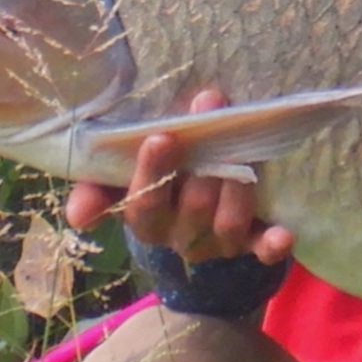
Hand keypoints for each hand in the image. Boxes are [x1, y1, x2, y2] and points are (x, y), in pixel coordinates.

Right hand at [64, 89, 295, 265]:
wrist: (195, 225)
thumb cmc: (160, 184)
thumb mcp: (125, 182)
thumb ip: (101, 187)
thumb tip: (78, 215)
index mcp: (147, 221)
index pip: (143, 204)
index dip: (152, 173)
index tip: (161, 136)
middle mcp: (182, 238)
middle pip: (193, 208)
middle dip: (204, 165)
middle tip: (212, 111)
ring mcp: (219, 243)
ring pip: (228, 224)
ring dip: (236, 191)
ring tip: (243, 154)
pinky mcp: (253, 245)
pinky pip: (263, 250)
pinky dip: (272, 245)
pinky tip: (283, 236)